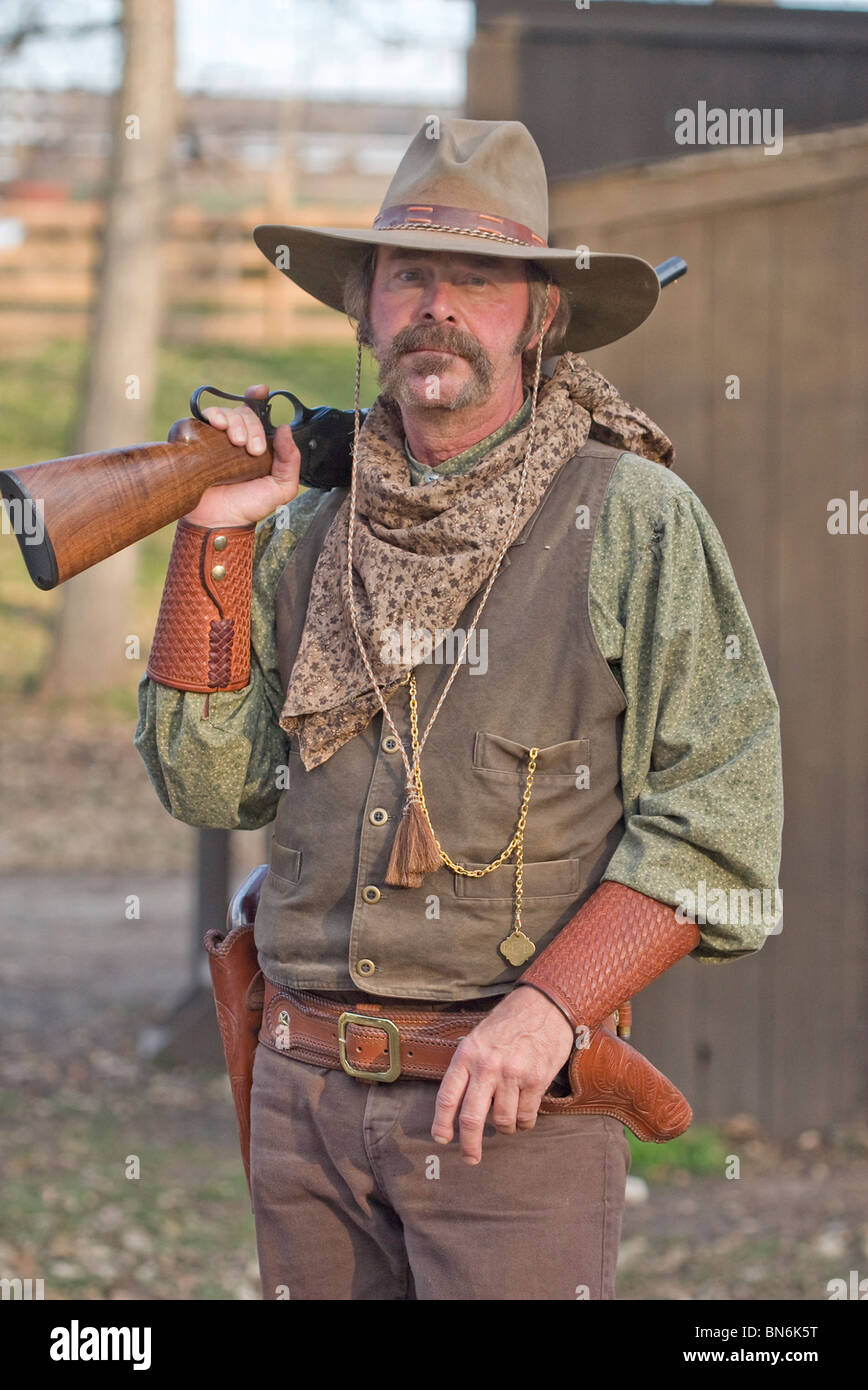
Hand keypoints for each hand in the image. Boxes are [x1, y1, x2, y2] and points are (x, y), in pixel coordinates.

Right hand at [184, 383, 300, 527]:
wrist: (220, 521)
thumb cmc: (249, 506)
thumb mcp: (281, 487)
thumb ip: (291, 461)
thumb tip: (285, 429)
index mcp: (256, 444)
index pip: (257, 413)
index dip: (257, 397)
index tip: (261, 391)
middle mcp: (235, 438)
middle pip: (243, 412)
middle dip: (251, 425)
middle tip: (253, 448)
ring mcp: (214, 440)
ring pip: (224, 413)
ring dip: (234, 421)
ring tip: (236, 442)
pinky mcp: (196, 443)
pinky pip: (199, 420)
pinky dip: (209, 416)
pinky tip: (216, 426)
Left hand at [430, 984, 574, 1164]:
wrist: (545, 1007)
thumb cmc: (509, 1024)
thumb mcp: (478, 1038)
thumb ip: (467, 1067)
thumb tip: (457, 1104)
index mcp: (467, 1055)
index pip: (447, 1097)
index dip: (441, 1123)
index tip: (441, 1139)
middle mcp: (487, 1066)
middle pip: (471, 1118)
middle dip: (469, 1145)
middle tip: (470, 1158)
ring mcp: (512, 1074)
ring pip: (502, 1121)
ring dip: (504, 1129)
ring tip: (506, 1122)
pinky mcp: (536, 1080)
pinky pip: (526, 1116)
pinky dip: (524, 1123)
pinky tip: (523, 1117)